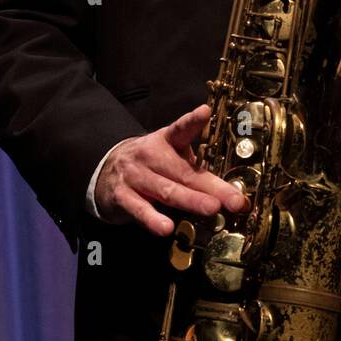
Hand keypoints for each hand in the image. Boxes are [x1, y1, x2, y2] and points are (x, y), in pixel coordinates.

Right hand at [93, 103, 247, 236]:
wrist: (106, 172)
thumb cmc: (151, 166)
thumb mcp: (170, 158)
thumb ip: (196, 172)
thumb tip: (231, 195)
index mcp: (166, 141)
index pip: (180, 129)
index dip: (193, 121)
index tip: (205, 112)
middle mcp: (150, 155)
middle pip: (183, 171)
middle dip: (211, 186)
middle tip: (234, 199)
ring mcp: (135, 175)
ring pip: (166, 190)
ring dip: (190, 200)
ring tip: (212, 208)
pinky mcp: (122, 196)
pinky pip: (139, 209)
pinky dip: (153, 219)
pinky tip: (166, 228)